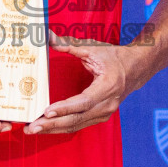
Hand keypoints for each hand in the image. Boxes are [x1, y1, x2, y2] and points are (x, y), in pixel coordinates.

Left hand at [24, 32, 138, 135]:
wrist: (135, 69)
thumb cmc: (114, 57)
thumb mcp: (93, 48)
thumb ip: (69, 45)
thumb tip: (47, 36)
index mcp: (108, 85)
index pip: (84, 101)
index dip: (65, 108)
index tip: (46, 112)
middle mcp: (108, 103)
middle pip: (77, 118)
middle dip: (53, 124)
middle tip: (32, 127)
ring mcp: (105, 113)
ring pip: (76, 125)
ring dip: (54, 129)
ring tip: (33, 130)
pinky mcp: (100, 117)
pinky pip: (79, 125)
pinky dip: (61, 127)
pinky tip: (47, 128)